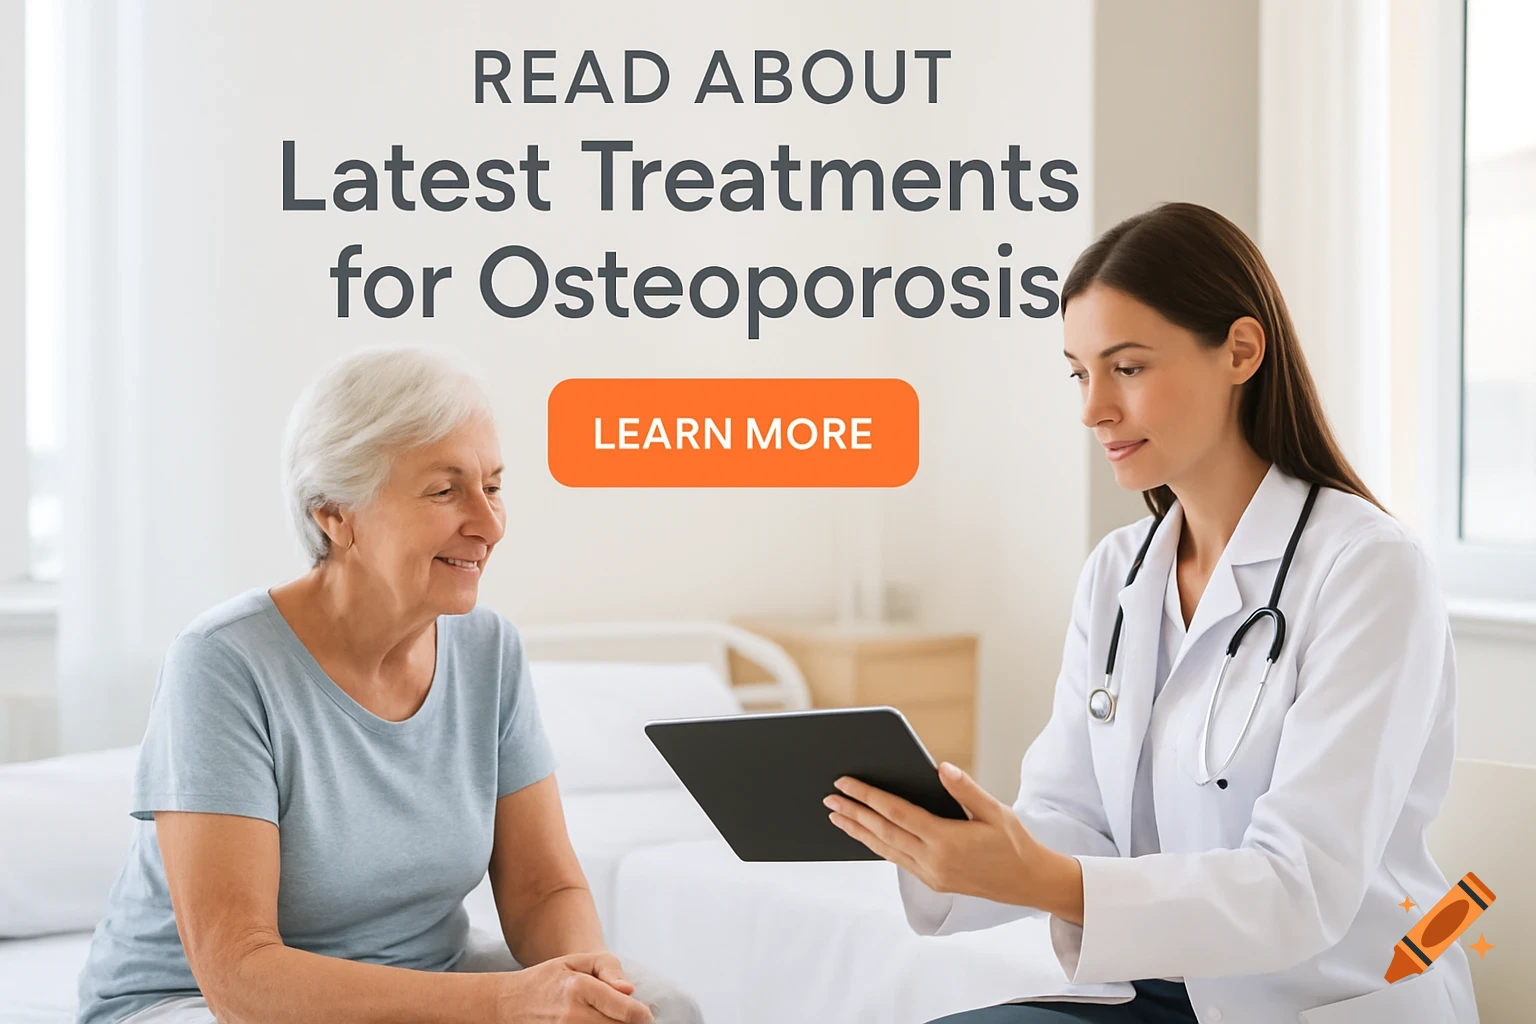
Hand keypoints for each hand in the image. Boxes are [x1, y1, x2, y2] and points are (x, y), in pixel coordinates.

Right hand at [496, 952, 653, 1023]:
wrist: (507, 1004)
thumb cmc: (545, 980)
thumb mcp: (575, 960)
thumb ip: (608, 968)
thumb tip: (630, 989)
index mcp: (580, 988)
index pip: (628, 1011)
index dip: (643, 1015)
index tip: (644, 1014)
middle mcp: (573, 1015)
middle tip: (625, 1016)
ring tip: (608, 1019)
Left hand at [824, 762, 1082, 922]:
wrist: (1029, 883)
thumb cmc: (1014, 842)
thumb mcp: (995, 810)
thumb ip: (965, 789)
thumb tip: (940, 767)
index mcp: (946, 840)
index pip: (895, 813)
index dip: (867, 796)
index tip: (845, 783)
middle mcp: (933, 861)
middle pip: (882, 832)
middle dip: (853, 813)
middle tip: (829, 798)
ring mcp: (931, 875)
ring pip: (885, 850)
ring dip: (859, 832)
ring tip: (837, 817)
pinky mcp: (933, 883)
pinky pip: (897, 860)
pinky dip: (878, 846)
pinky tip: (866, 835)